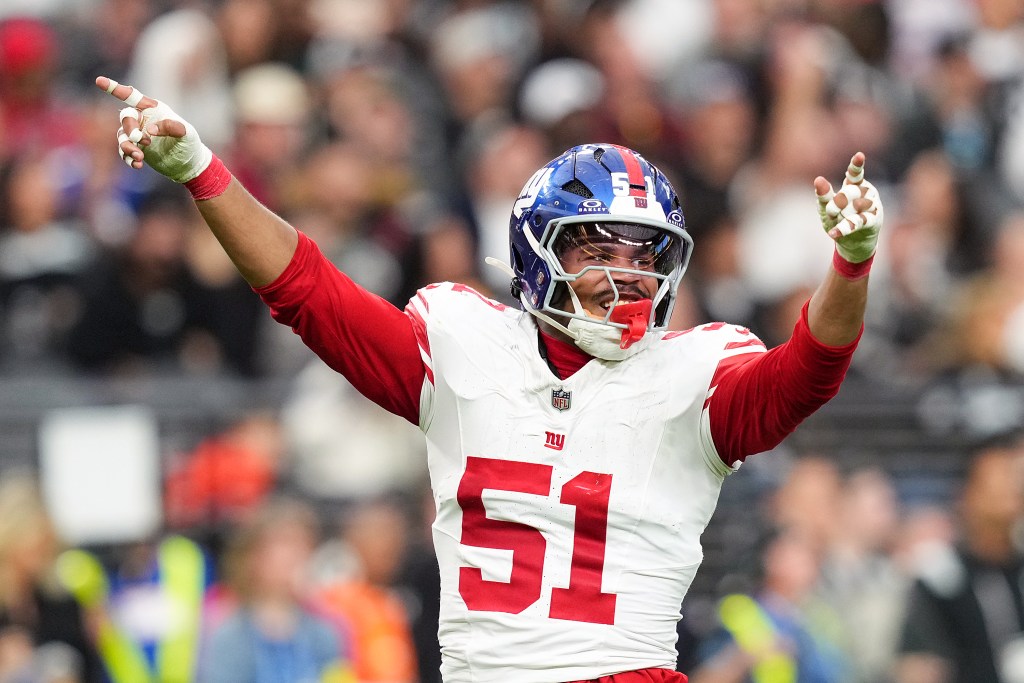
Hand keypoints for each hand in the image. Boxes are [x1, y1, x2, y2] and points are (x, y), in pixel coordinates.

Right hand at [94, 76, 211, 182]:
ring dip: (127, 147)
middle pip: (125, 119)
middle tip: (141, 141)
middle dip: (130, 130)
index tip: (99, 81)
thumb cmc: (190, 143)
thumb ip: (170, 126)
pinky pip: (124, 152)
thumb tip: (149, 129)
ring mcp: (138, 135)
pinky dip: (129, 158)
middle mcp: (142, 120)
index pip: (131, 96)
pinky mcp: (136, 149)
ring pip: (122, 137)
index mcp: (153, 109)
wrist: (189, 164)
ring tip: (139, 156)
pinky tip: (138, 165)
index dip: (115, 88)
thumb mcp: (186, 133)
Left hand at [815, 152, 883, 263]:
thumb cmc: (838, 221)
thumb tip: (818, 179)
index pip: (855, 173)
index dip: (857, 165)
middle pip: (850, 191)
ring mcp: (872, 206)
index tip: (859, 155)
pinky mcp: (874, 221)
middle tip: (830, 211)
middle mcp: (867, 193)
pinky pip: (859, 222)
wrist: (852, 244)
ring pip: (856, 206)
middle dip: (837, 202)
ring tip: (837, 221)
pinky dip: (845, 228)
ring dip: (842, 216)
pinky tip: (833, 233)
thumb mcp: (826, 209)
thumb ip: (824, 195)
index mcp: (855, 186)